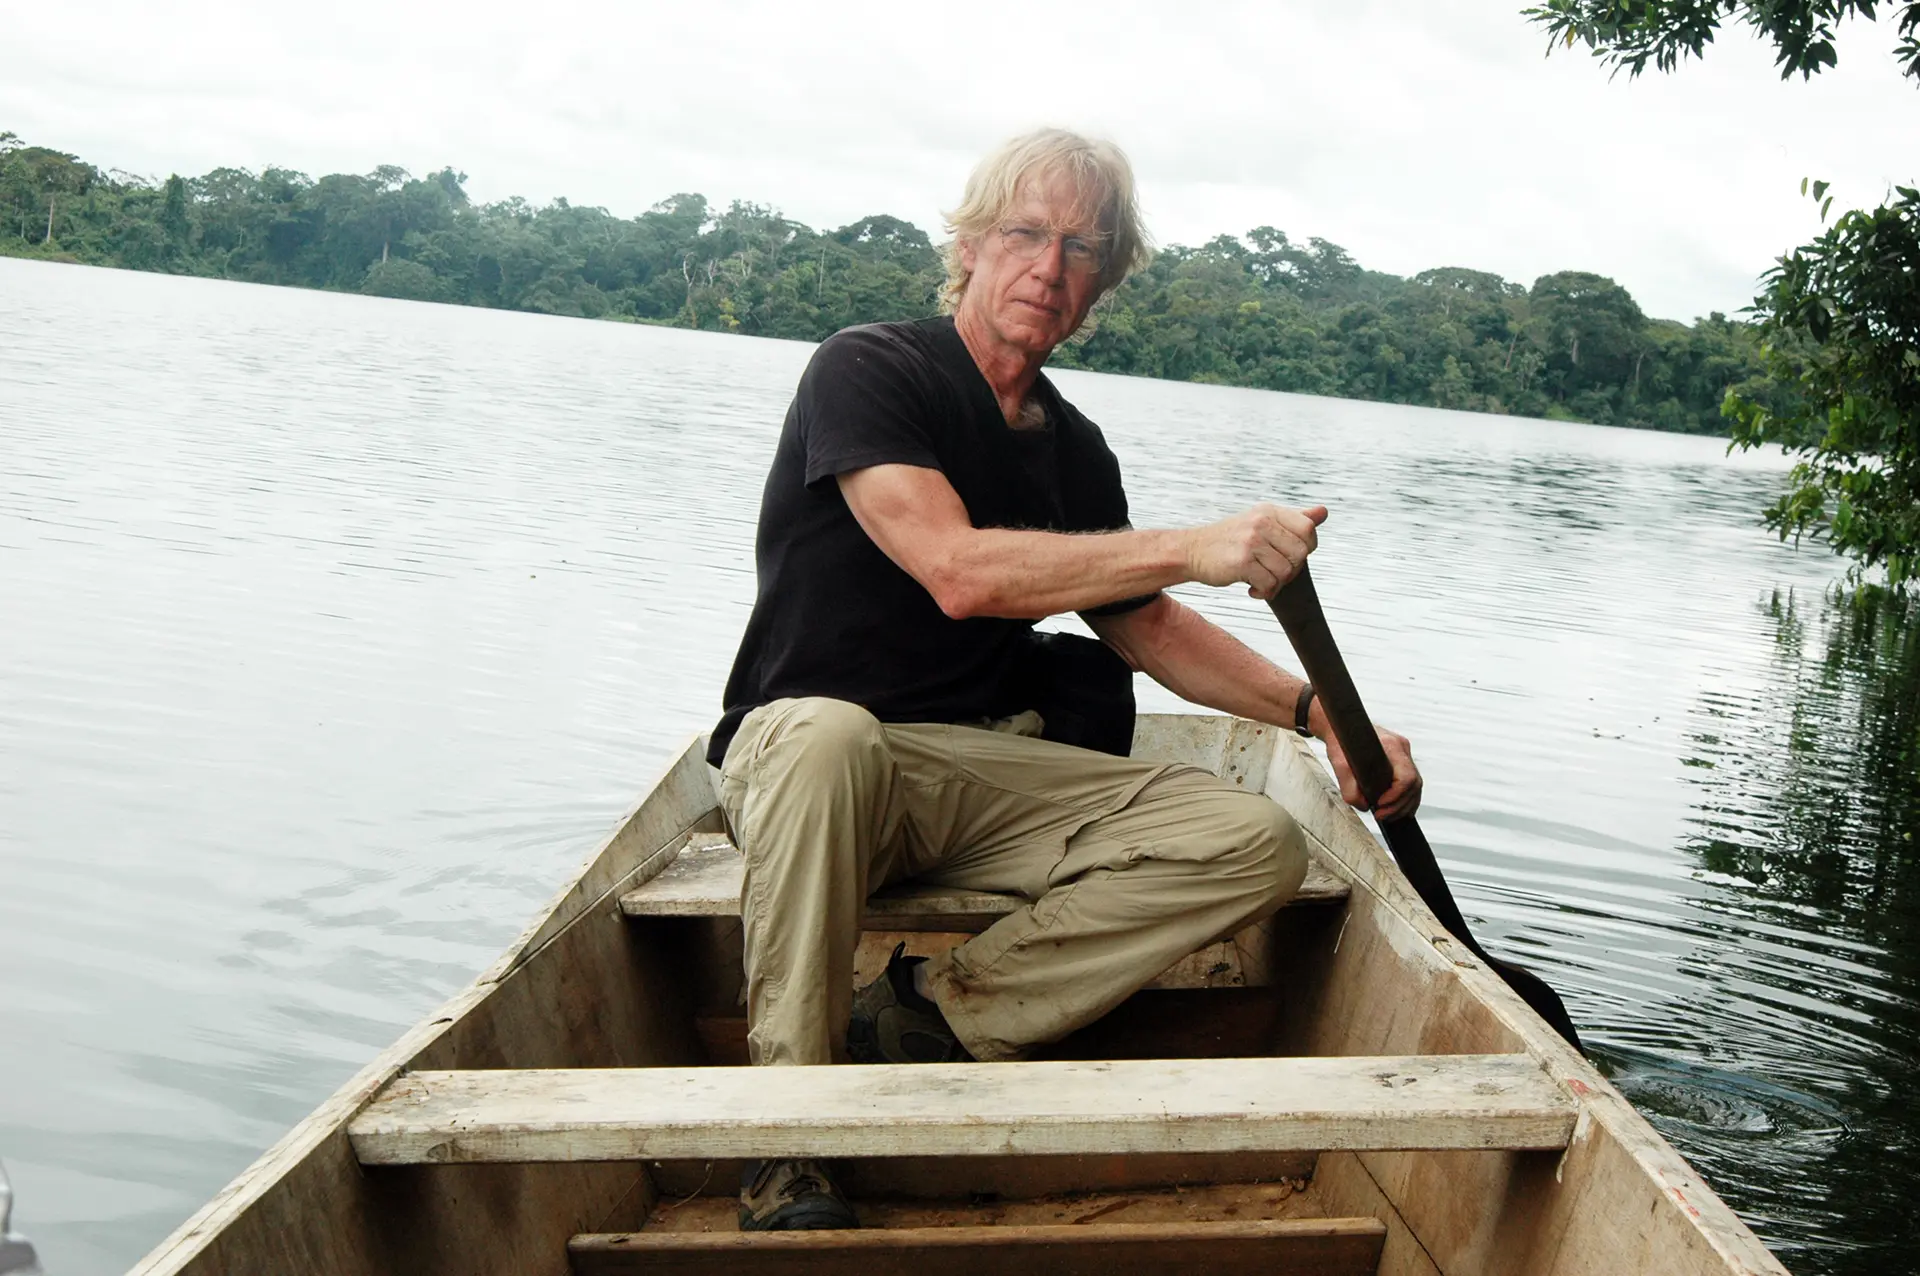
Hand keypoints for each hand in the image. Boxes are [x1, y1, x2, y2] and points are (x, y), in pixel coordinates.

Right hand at [1184, 504, 1326, 599]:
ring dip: (1277, 584)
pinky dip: (1264, 593)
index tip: (1288, 556)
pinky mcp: (1241, 562)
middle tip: (1275, 574)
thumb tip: (1324, 512)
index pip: (1308, 530)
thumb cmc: (1230, 540)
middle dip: (1292, 570)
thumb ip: (1294, 519)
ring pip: (1287, 572)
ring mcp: (1251, 542)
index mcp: (1269, 512)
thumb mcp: (1261, 521)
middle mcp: (1262, 523)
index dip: (1306, 548)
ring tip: (1262, 582)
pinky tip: (1252, 589)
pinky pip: (1270, 584)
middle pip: (1301, 553)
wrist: (1191, 550)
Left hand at [1321, 724, 1421, 821]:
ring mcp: (1404, 754)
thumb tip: (1364, 806)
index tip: (1379, 805)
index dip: (1396, 796)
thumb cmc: (1342, 740)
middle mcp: (1402, 748)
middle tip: (1381, 816)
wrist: (1343, 727)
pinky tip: (1396, 810)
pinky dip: (1406, 800)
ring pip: (1416, 786)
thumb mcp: (1339, 764)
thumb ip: (1349, 787)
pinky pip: (1411, 784)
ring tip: (1386, 816)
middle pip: (1414, 784)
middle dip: (1399, 805)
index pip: (1406, 776)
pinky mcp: (1401, 761)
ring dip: (1404, 806)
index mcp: (1392, 745)